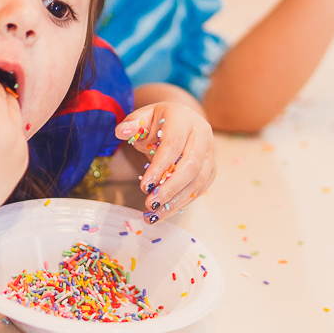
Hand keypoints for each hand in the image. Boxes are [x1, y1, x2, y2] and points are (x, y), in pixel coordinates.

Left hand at [114, 102, 215, 223]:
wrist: (180, 120)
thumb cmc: (158, 122)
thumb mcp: (142, 118)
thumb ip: (131, 124)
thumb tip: (121, 132)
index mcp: (183, 118)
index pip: (173, 145)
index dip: (160, 167)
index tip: (144, 186)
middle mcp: (202, 134)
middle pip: (191, 165)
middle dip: (170, 188)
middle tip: (150, 204)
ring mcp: (211, 152)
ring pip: (199, 180)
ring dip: (177, 201)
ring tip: (155, 214)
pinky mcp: (212, 167)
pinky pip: (201, 188)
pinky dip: (184, 202)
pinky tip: (166, 211)